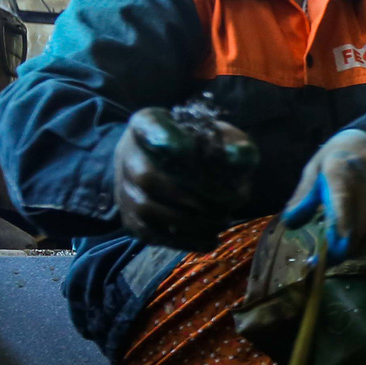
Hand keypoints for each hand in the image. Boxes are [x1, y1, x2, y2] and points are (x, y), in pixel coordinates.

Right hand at [113, 107, 256, 249]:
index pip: (149, 125)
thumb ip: (234, 144)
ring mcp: (124, 188)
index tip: (189, 147)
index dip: (166, 138)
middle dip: (192, 196)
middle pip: (148, 177)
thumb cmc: (198, 148)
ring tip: (221, 221)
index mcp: (148, 124)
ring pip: (147, 210)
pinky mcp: (130, 219)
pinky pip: (151, 234)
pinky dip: (184, 241)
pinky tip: (210, 239)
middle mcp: (127, 154)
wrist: (163, 168)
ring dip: (189, 222)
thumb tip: (241, 157)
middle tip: (225, 205)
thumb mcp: (218, 135)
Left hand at [282, 129, 365, 260]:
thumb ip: (303, 195)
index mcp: (342, 172)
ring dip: (357, 250)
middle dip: (342, 250)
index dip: (338, 230)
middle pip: (359, 227)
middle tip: (326, 260)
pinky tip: (358, 245)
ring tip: (341, 255)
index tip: (329, 252)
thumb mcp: (316, 167)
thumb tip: (291, 223)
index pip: (343, 203)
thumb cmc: (340, 157)